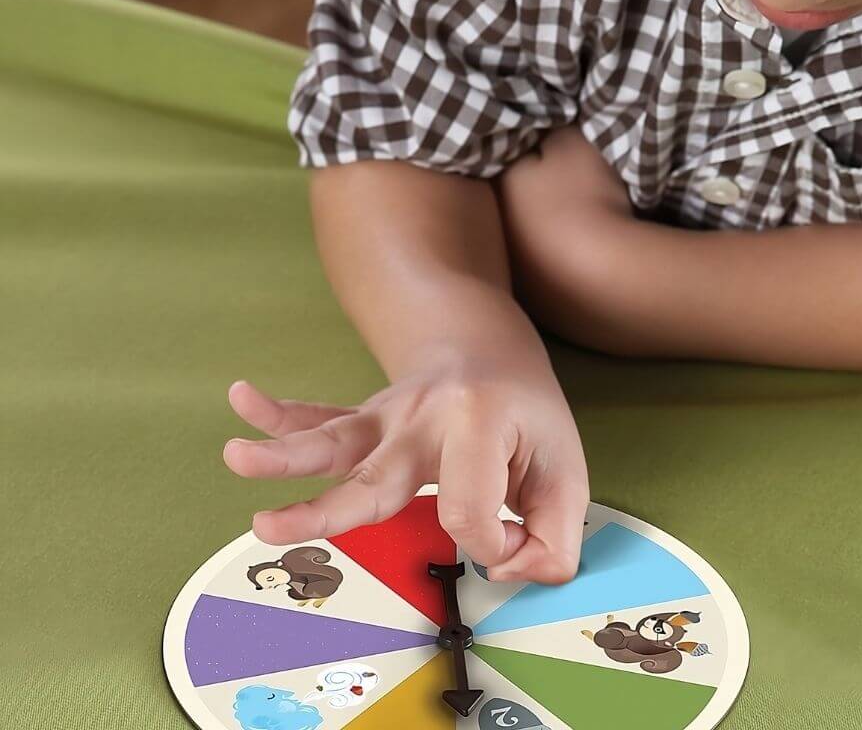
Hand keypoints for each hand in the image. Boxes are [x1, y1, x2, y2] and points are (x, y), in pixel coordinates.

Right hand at [222, 359, 588, 583]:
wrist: (488, 347)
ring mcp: (388, 415)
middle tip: (266, 528)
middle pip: (376, 477)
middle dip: (324, 510)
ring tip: (237, 456)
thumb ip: (555, 539)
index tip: (507, 538)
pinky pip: (320, 416)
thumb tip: (504, 570)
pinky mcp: (365, 419)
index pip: (468, 514)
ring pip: (333, 440)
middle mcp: (425, 417)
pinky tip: (243, 399)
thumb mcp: (567, 473)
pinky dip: (279, 414)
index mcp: (479, 425)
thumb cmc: (529, 415)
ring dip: (282, 453)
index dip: (493, 544)